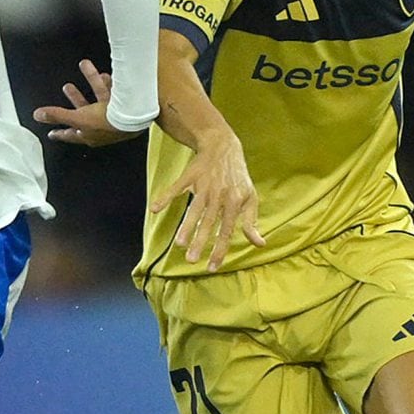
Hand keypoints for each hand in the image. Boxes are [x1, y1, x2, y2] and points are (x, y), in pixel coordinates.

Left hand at [32, 59, 141, 147]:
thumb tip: (37, 115)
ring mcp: (112, 117)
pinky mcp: (122, 107)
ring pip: (98, 98)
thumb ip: (57, 115)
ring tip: (85, 66)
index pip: (70, 135)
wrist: (135, 118)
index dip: (59, 133)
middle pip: (84, 112)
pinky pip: (112, 92)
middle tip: (68, 89)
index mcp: (88, 135)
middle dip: (75, 99)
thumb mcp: (78, 118)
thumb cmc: (107, 123)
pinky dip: (108, 81)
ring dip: (92, 81)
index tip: (51, 134)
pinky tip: (105, 72)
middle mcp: (99, 127)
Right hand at [151, 130, 263, 270]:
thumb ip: (251, 222)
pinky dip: (165, 197)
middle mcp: (219, 195)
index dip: (219, 250)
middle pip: (209, 223)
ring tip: (178, 244)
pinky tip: (154, 209)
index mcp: (235, 202)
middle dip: (200, 242)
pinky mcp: (190, 176)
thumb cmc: (238, 176)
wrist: (223, 146)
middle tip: (191, 261)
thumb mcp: (250, 197)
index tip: (212, 267)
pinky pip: (176, 188)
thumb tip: (259, 244)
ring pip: (194, 209)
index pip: (227, 231)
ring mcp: (204, 186)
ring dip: (186, 226)